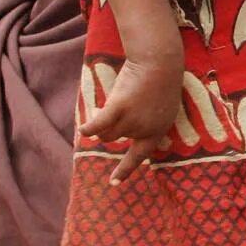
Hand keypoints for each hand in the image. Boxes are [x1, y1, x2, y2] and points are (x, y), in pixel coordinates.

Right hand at [78, 55, 183, 183]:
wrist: (160, 62)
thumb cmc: (161, 79)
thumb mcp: (161, 105)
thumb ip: (146, 121)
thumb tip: (122, 131)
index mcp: (158, 131)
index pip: (139, 156)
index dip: (125, 170)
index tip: (113, 183)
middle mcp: (145, 130)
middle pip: (114, 137)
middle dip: (109, 125)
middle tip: (117, 107)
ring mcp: (132, 120)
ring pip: (105, 130)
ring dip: (101, 120)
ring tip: (114, 100)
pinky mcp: (119, 107)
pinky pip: (99, 124)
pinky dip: (91, 128)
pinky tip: (84, 130)